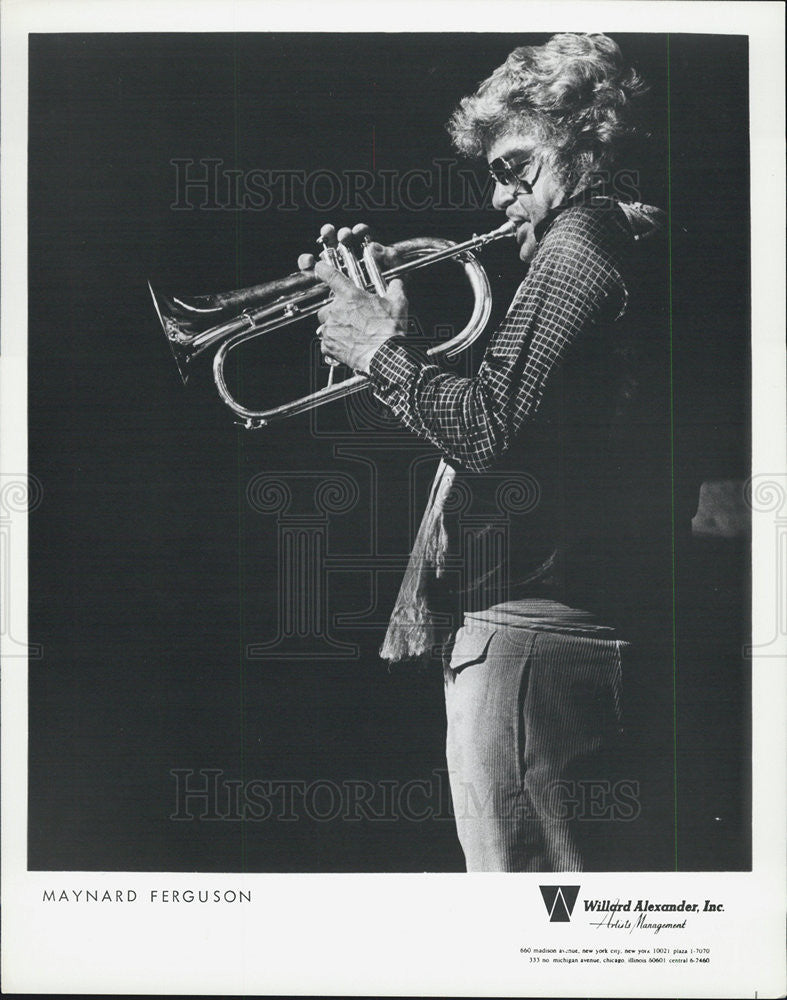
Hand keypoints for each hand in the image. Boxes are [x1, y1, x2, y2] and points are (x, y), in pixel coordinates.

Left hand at [297, 224, 408, 373]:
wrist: (384, 356)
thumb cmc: (389, 331)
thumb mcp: (398, 304)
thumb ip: (395, 288)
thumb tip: (397, 283)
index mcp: (350, 296)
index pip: (331, 276)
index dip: (323, 270)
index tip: (319, 267)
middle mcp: (336, 310)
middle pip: (327, 307)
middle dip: (335, 311)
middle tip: (350, 318)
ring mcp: (330, 328)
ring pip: (326, 325)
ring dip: (335, 327)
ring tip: (350, 334)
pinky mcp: (328, 345)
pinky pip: (326, 343)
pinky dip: (334, 344)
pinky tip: (347, 346)